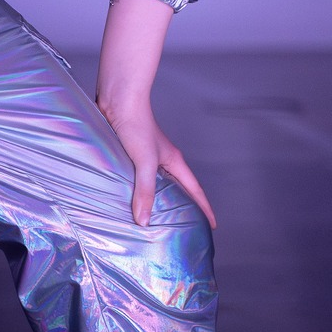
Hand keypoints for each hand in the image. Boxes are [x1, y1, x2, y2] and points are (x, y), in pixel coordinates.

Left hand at [98, 94, 217, 228]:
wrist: (119, 103)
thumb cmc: (137, 126)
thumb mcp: (144, 161)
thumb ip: (146, 190)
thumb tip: (145, 221)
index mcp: (174, 161)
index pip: (195, 189)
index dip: (205, 207)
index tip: (212, 225)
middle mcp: (164, 160)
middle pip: (179, 188)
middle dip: (185, 207)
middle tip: (186, 227)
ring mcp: (148, 158)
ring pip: (158, 184)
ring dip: (159, 200)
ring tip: (157, 219)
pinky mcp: (131, 156)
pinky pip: (139, 179)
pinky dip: (139, 192)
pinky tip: (129, 200)